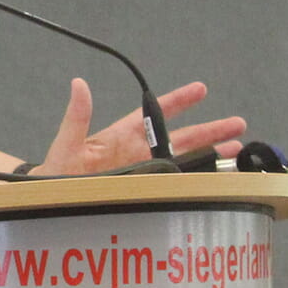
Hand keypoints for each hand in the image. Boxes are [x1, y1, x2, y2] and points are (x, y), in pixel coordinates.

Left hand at [32, 78, 245, 176]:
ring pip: (182, 162)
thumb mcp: (67, 143)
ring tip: (236, 152)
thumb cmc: (56, 173)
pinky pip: (174, 186)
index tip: (201, 89)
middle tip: (238, 123)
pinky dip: (196, 183)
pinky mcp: (143, 193)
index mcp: (119, 137)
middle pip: (179, 139)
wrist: (49, 203)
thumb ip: (77, 116)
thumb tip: (79, 84)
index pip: (153, 114)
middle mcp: (135, 153)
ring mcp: (141, 174)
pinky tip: (217, 183)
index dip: (177, 101)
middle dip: (208, 131)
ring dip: (209, 156)